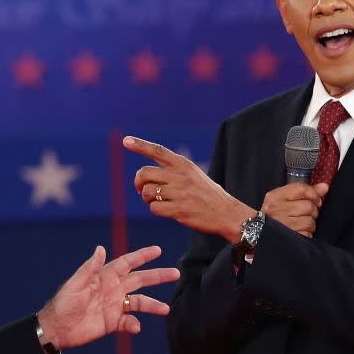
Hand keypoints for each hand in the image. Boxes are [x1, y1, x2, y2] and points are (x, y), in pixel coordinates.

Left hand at [36, 245, 179, 350]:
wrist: (57, 328)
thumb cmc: (63, 303)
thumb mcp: (76, 283)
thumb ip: (90, 268)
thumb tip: (100, 248)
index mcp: (105, 276)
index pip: (127, 263)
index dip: (142, 256)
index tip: (157, 250)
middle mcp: (113, 289)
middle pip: (140, 279)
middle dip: (157, 276)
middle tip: (175, 273)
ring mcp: (114, 306)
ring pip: (139, 302)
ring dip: (152, 304)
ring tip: (166, 309)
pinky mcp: (113, 322)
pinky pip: (129, 321)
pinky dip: (134, 324)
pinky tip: (135, 327)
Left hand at [123, 135, 254, 242]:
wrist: (227, 213)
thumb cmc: (206, 194)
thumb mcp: (193, 174)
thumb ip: (173, 170)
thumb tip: (145, 174)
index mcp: (183, 164)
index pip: (158, 151)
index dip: (140, 145)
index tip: (126, 140)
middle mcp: (180, 176)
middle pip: (144, 173)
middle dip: (138, 183)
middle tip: (142, 190)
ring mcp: (180, 193)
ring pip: (147, 192)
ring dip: (147, 199)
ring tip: (157, 201)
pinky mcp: (179, 210)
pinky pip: (154, 208)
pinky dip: (156, 210)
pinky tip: (166, 210)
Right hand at [260, 182, 328, 236]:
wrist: (259, 233)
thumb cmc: (275, 215)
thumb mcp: (284, 199)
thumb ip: (305, 192)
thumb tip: (324, 187)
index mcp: (275, 197)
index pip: (301, 189)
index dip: (314, 194)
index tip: (316, 200)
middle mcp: (276, 209)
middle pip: (308, 206)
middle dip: (312, 211)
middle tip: (305, 214)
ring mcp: (281, 224)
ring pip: (310, 222)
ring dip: (309, 224)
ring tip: (300, 224)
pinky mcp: (287, 238)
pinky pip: (307, 234)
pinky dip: (306, 234)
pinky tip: (298, 232)